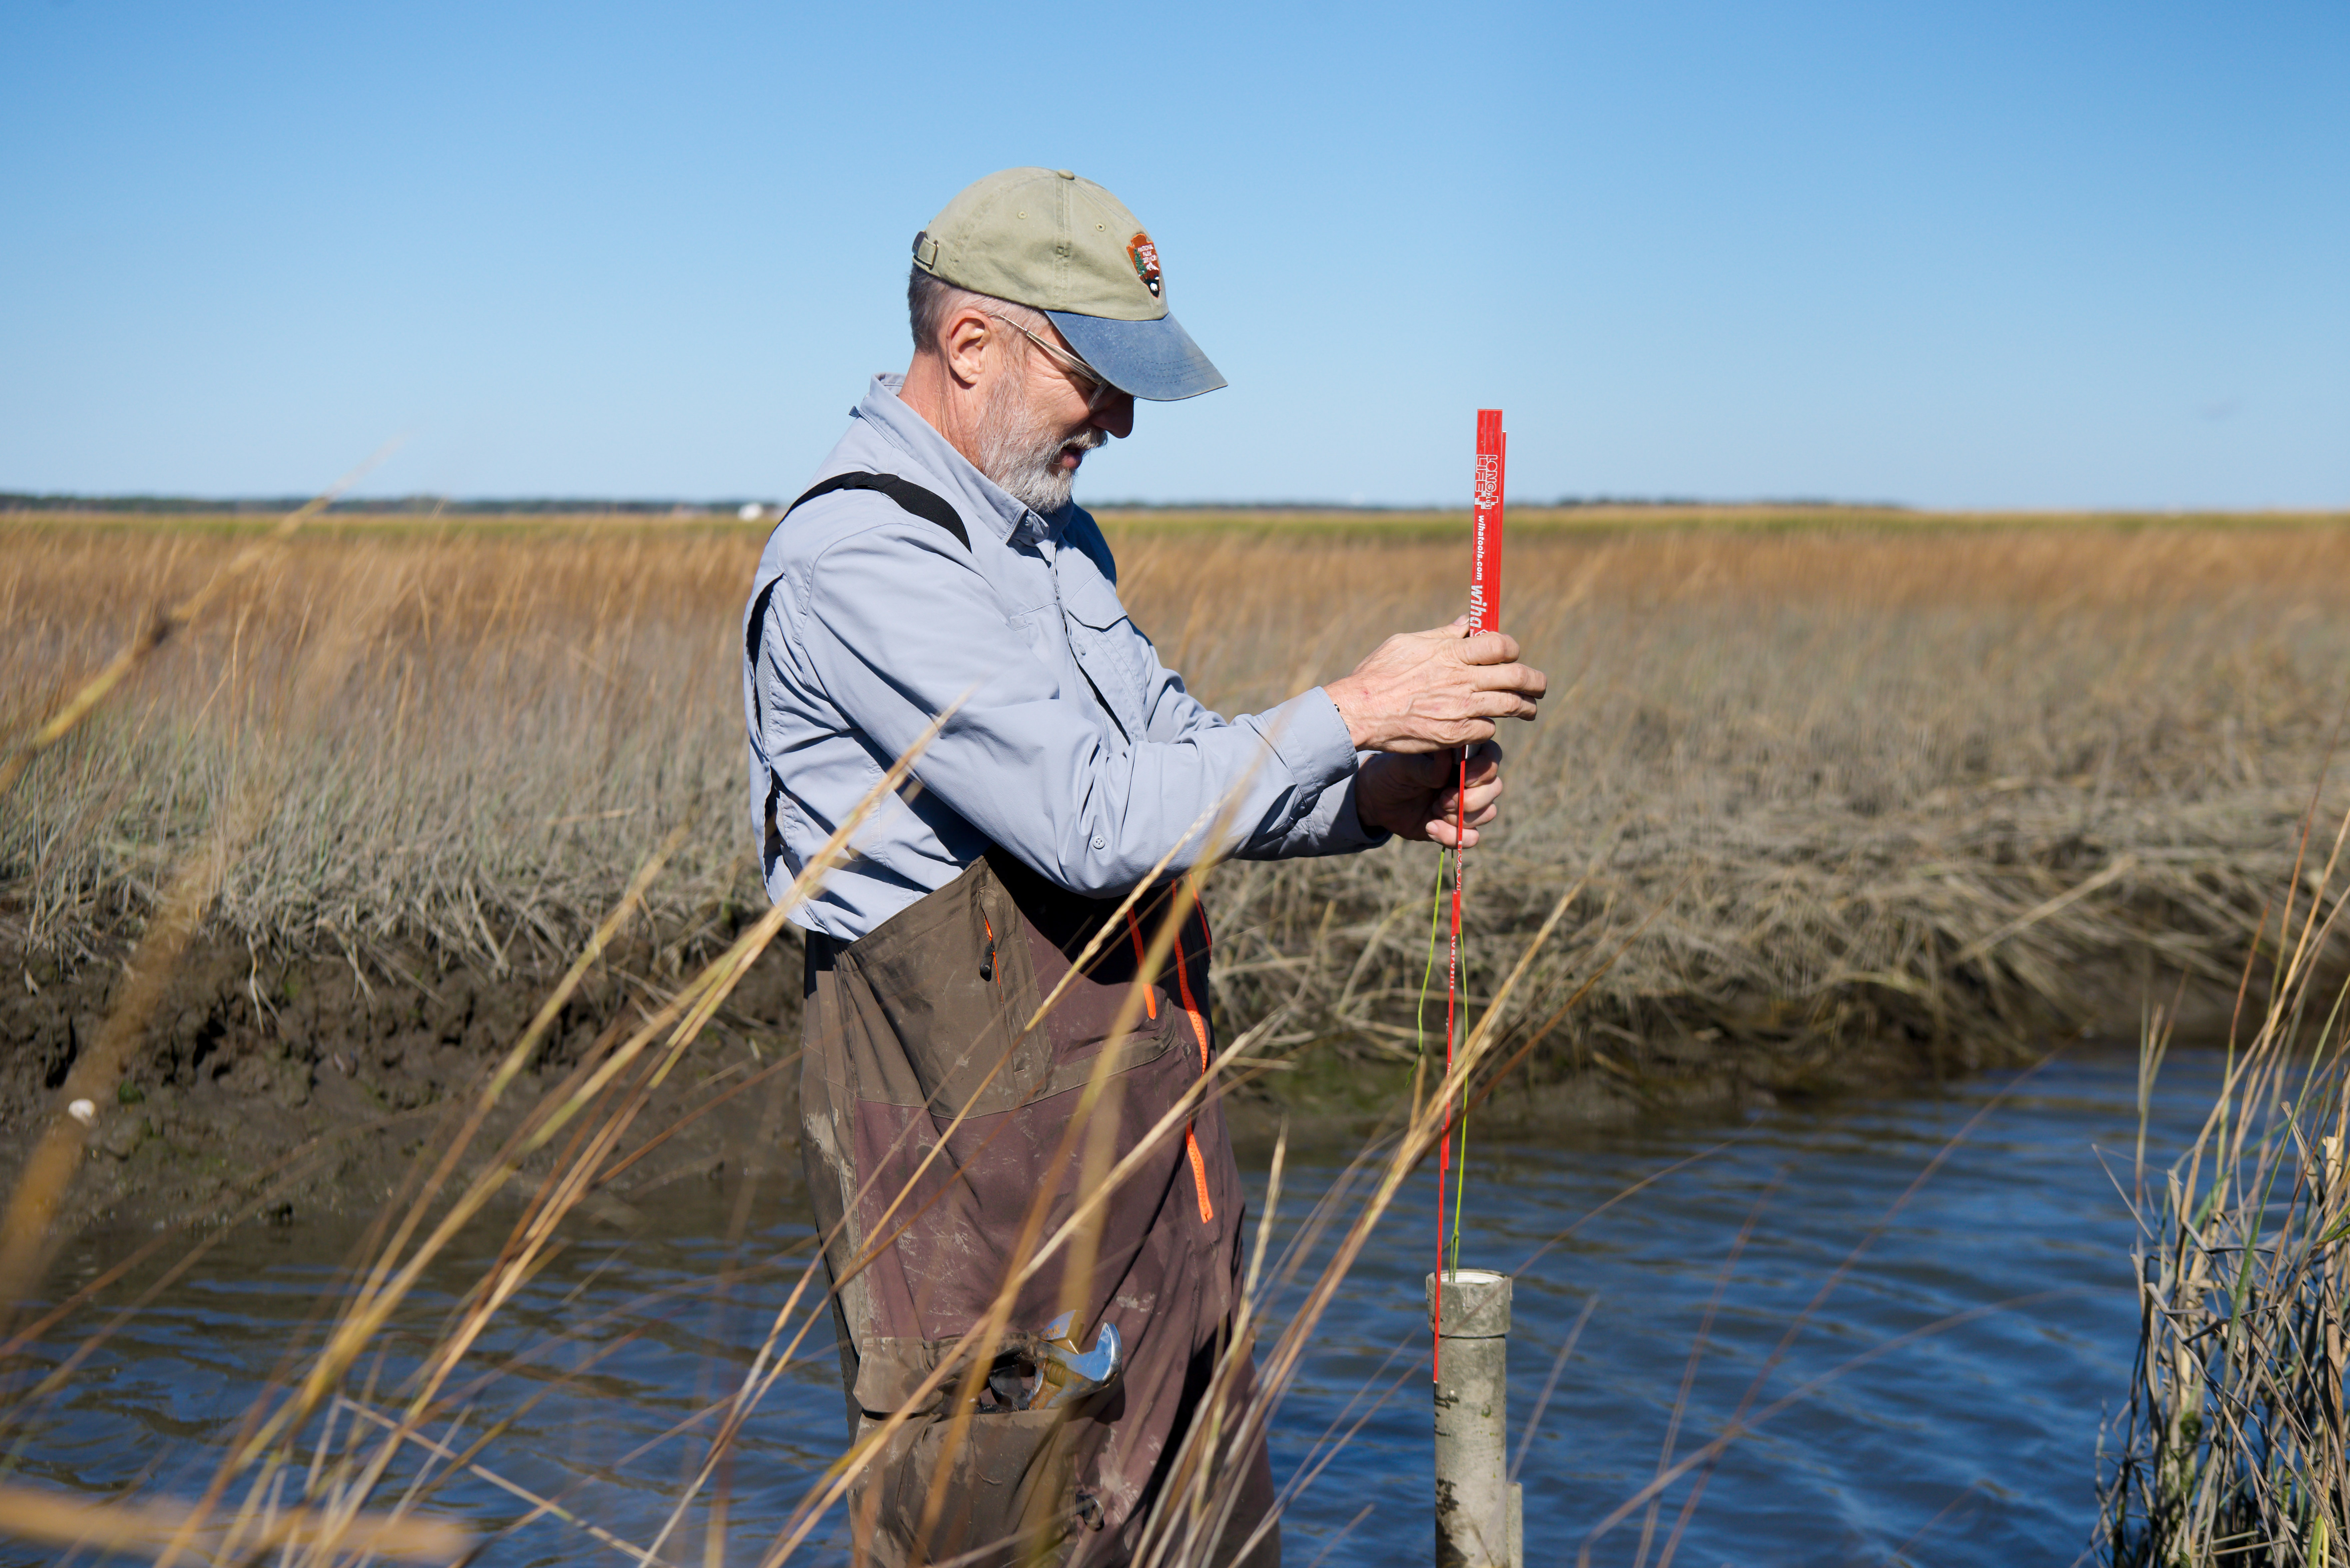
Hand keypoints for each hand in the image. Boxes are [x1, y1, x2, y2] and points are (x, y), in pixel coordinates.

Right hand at [1322, 618, 1545, 752]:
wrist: (1358, 712)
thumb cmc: (1378, 674)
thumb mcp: (1407, 643)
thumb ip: (1442, 635)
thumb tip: (1466, 623)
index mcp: (1451, 653)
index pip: (1501, 645)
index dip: (1512, 649)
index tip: (1512, 654)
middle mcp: (1462, 680)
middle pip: (1516, 676)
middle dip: (1535, 681)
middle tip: (1540, 686)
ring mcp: (1461, 709)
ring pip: (1510, 706)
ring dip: (1525, 707)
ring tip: (1529, 709)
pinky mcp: (1455, 734)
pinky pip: (1487, 730)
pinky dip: (1488, 726)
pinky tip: (1484, 725)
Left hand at [1357, 742, 1505, 847]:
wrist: (1378, 801)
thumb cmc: (1392, 772)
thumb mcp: (1404, 765)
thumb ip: (1428, 765)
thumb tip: (1449, 754)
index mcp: (1462, 754)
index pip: (1491, 757)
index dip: (1483, 770)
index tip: (1462, 778)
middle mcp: (1471, 778)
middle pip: (1495, 788)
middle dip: (1470, 799)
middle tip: (1441, 800)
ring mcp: (1467, 802)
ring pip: (1488, 813)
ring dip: (1460, 817)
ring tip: (1433, 811)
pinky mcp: (1458, 826)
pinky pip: (1473, 837)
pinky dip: (1453, 836)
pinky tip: (1430, 828)